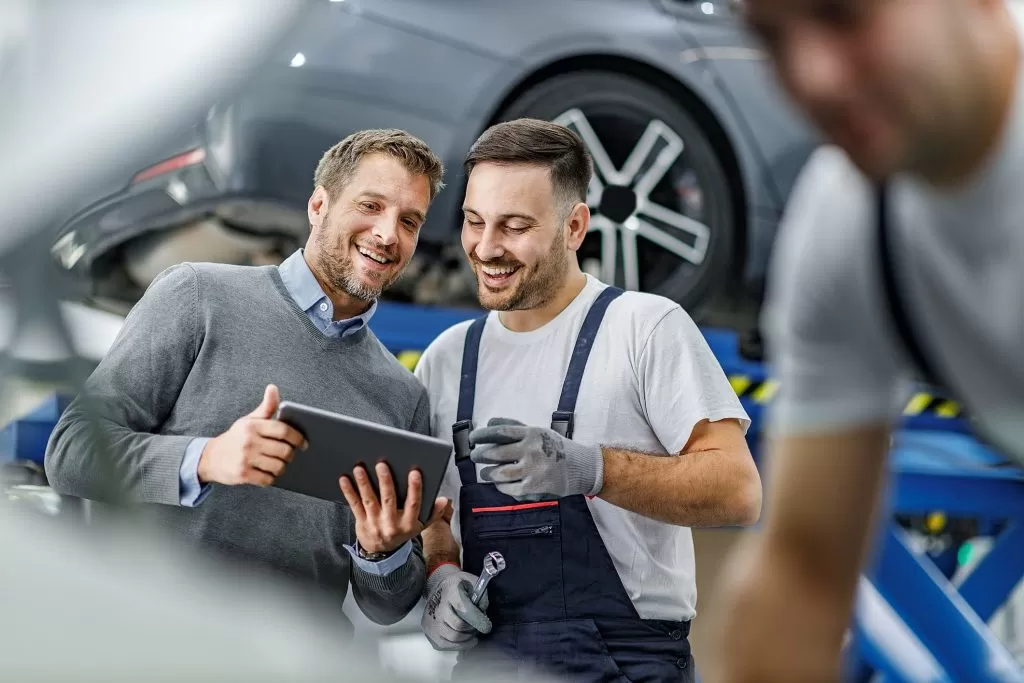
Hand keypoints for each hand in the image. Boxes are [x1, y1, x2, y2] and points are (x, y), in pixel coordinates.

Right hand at [197, 384, 306, 485]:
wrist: (209, 457)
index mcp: (252, 426)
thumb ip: (266, 407)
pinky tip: (269, 474)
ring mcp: (245, 459)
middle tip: (290, 456)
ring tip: (280, 465)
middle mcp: (249, 441)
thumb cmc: (236, 438)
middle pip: (284, 450)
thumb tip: (273, 387)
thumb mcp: (249, 420)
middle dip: (291, 455)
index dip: (297, 438)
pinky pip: (267, 479)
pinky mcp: (243, 474)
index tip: (304, 444)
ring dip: (282, 467)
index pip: (283, 430)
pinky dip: (271, 478)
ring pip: (278, 466)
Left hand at [339, 462, 447, 553]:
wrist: (381, 553)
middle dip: (385, 481)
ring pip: (369, 501)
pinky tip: (345, 480)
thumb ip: (433, 513)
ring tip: (360, 468)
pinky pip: (354, 505)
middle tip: (382, 465)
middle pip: (389, 500)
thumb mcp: (420, 526)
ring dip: (364, 483)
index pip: (413, 504)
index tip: (415, 472)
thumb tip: (444, 500)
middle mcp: (391, 524)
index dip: (415, 488)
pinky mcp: (361, 522)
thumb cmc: (402, 532)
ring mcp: (375, 524)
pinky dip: (349, 491)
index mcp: (408, 523)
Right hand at [421, 564, 490, 650]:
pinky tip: (465, 639)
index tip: (487, 626)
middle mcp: (438, 606)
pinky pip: (445, 645)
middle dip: (473, 629)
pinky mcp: (429, 632)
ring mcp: (431, 620)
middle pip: (459, 626)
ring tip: (471, 631)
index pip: (464, 609)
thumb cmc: (459, 587)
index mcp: (451, 591)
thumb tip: (483, 612)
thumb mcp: (473, 583)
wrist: (439, 588)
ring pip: (453, 638)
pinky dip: (458, 645)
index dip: (478, 620)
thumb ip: (481, 596)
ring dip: (467, 638)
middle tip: (478, 626)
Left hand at [469, 417, 602, 499]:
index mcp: (531, 433)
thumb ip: (514, 426)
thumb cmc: (556, 448)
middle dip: (480, 455)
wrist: (582, 468)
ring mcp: (532, 470)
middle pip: (495, 453)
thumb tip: (490, 422)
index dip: (481, 435)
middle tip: (475, 456)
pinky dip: (501, 487)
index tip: (472, 439)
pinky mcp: (534, 487)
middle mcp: (531, 450)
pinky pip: (509, 489)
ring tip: (485, 472)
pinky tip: (500, 484)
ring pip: (499, 473)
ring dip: (487, 473)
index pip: (499, 432)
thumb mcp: (538, 431)